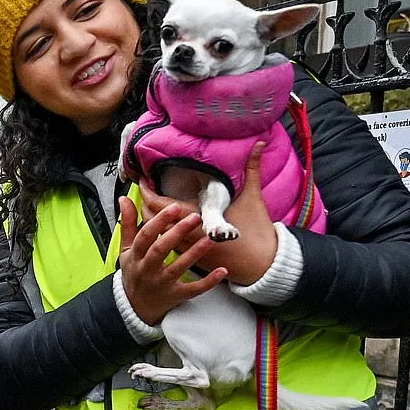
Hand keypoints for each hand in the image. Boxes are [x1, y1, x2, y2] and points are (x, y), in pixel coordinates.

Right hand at [118, 200, 227, 325]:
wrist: (135, 306)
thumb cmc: (134, 272)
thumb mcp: (126, 249)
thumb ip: (127, 223)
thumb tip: (124, 198)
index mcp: (136, 256)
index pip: (145, 236)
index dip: (159, 221)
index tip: (174, 207)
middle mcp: (147, 270)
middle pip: (161, 250)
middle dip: (177, 232)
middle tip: (195, 217)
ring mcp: (162, 284)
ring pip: (178, 268)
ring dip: (195, 253)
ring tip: (211, 238)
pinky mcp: (177, 296)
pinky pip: (193, 289)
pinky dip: (208, 282)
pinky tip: (222, 270)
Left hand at [139, 142, 277, 285]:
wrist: (265, 266)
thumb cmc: (258, 233)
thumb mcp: (252, 197)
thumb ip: (251, 168)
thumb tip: (258, 143)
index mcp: (198, 218)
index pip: (161, 205)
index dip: (147, 192)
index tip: (144, 179)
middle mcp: (189, 235)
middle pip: (152, 221)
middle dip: (145, 205)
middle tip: (147, 189)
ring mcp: (189, 250)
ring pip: (159, 234)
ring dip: (153, 220)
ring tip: (154, 204)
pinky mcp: (194, 260)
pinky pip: (170, 245)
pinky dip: (164, 233)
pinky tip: (168, 225)